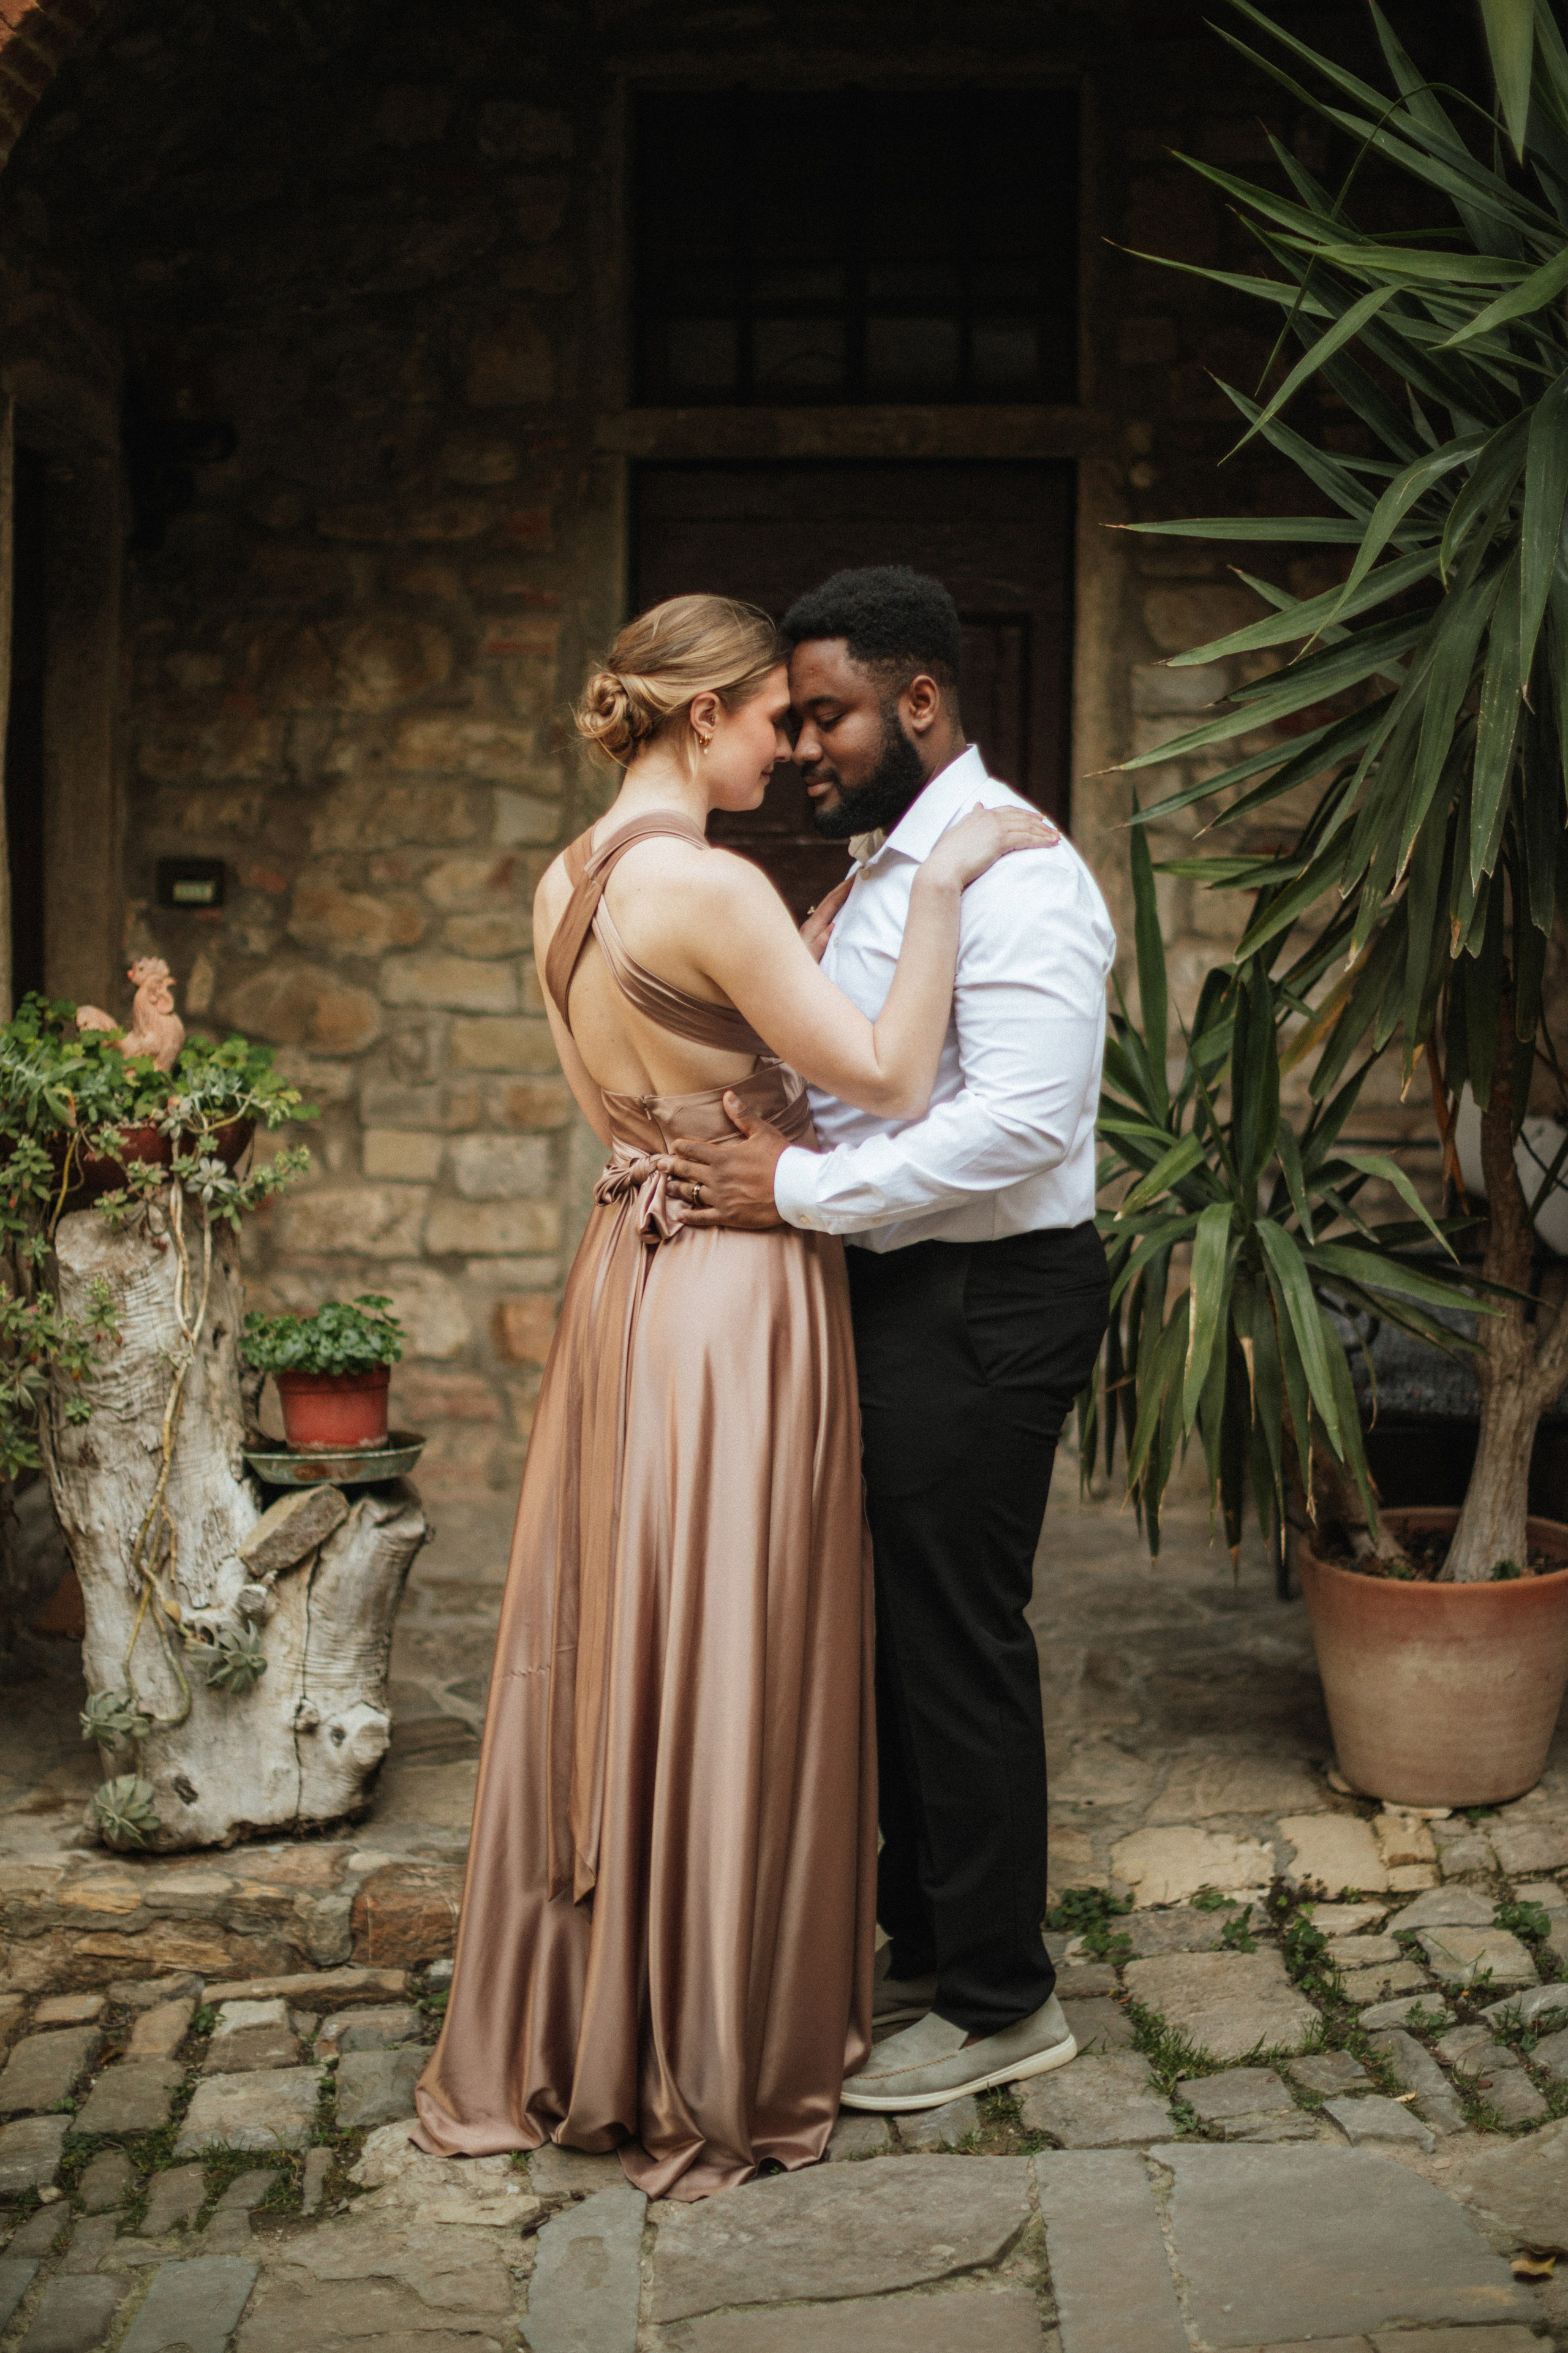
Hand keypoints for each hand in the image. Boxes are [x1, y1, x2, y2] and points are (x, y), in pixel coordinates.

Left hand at [663, 1094, 792, 1228]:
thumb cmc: (781, 1158)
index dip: (681, 1147)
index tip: (674, 1146)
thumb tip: (728, 1095)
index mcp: (723, 1157)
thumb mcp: (762, 1132)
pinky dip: (690, 1216)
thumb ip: (742, 1115)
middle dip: (671, 1166)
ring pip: (690, 1193)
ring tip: (667, 1186)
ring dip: (676, 1189)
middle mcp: (717, 1178)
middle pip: (686, 1171)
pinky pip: (703, 1217)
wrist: (796, 1189)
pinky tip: (681, 1215)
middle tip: (660, 1165)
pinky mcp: (728, 1216)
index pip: (693, 1150)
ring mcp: (721, 1198)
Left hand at [799, 874, 854, 963]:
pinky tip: (843, 902)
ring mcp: (810, 928)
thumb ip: (821, 943)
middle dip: (844, 885)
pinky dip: (836, 904)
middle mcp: (810, 924)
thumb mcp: (812, 960)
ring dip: (841, 893)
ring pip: (827, 905)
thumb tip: (833, 925)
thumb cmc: (800, 972)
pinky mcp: (811, 933)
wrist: (784, 976)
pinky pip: (826, 913)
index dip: (845, 889)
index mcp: (811, 928)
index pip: (831, 903)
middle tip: (860, 872)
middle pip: (829, 899)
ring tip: (854, 883)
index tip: (858, 876)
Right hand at [921, 802, 1058, 893]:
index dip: (1024, 814)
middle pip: (1020, 816)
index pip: (1008, 810)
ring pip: (1026, 826)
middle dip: (1038, 823)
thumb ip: (970, 819)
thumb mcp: (958, 833)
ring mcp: (994, 826)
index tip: (1036, 818)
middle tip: (1051, 828)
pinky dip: (1040, 839)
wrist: (943, 869)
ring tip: (1056, 838)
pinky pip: (1026, 837)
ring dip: (1043, 832)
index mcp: (978, 815)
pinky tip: (1050, 843)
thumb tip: (978, 805)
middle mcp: (988, 816)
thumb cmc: (946, 858)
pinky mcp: (1000, 839)